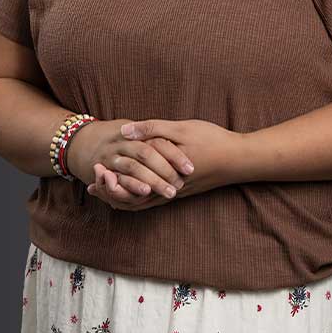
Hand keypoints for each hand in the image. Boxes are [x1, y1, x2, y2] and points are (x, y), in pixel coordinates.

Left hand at [87, 119, 244, 208]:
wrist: (238, 159)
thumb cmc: (211, 140)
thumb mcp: (181, 128)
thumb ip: (151, 129)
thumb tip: (123, 130)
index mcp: (162, 173)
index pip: (129, 182)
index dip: (109, 178)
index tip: (93, 172)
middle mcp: (166, 189)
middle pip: (131, 199)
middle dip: (110, 193)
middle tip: (93, 186)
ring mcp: (174, 193)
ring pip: (141, 203)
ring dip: (121, 198)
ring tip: (104, 191)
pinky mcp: (180, 192)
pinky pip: (153, 202)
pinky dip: (137, 198)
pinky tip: (131, 191)